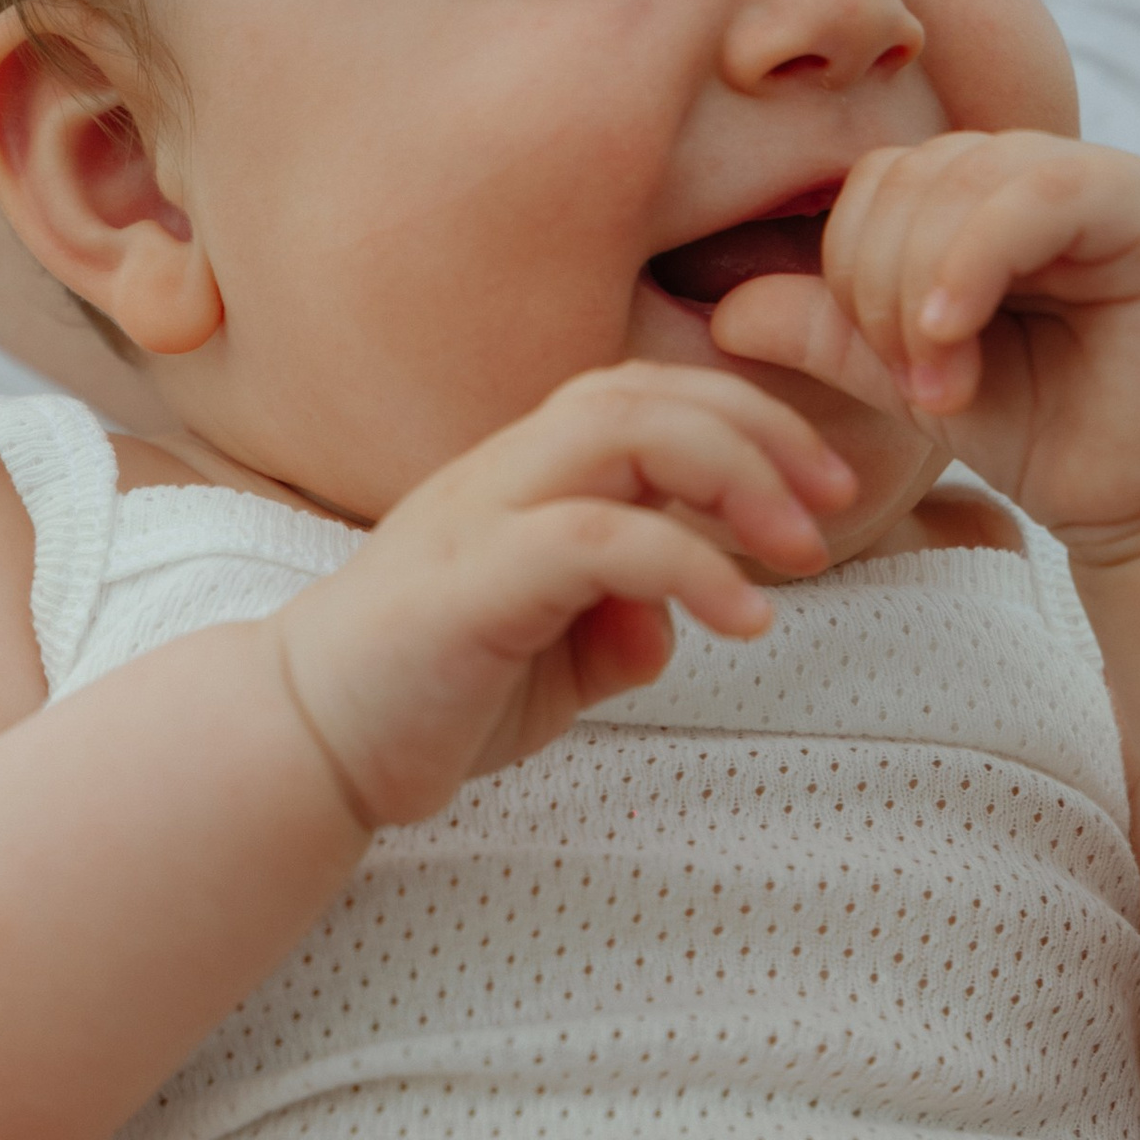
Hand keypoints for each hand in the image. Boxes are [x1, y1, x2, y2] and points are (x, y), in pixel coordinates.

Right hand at [276, 364, 856, 828]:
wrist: (306, 747)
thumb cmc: (427, 699)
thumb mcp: (555, 666)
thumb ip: (619, 630)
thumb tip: (677, 624)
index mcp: (523, 477)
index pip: (645, 396)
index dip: (748, 422)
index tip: (823, 494)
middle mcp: (500, 473)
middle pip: (644, 391)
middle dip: (760, 432)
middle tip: (833, 507)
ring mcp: (479, 519)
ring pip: (620, 432)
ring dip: (733, 476)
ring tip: (799, 551)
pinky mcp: (469, 584)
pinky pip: (595, 538)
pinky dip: (687, 564)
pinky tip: (742, 619)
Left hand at [713, 132, 1139, 553]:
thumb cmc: (1043, 435)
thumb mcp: (913, 383)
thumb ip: (832, 335)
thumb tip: (724, 312)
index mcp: (980, 198)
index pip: (876, 186)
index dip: (848, 269)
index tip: (881, 371)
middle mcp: (1038, 170)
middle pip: (907, 177)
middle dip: (879, 288)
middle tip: (911, 387)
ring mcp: (1099, 180)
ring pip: (961, 180)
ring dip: (922, 292)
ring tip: (942, 389)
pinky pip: (1038, 195)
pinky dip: (973, 263)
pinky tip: (951, 338)